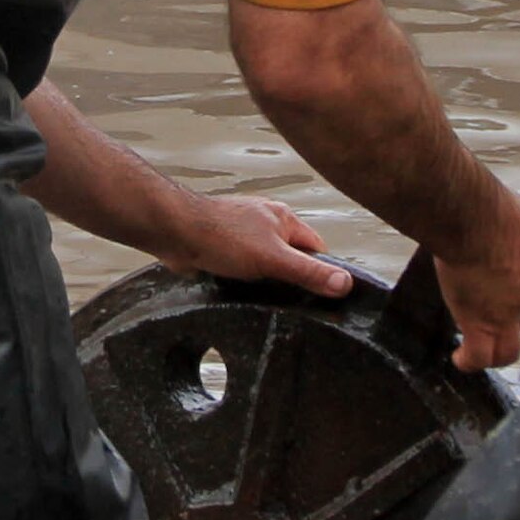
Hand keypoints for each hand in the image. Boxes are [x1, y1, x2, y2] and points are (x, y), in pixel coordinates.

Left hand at [178, 193, 356, 294]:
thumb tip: (345, 283)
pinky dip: (245, 280)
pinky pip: (244, 267)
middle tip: (288, 301)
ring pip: (266, 263)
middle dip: (290, 278)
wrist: (174, 232)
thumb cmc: (222, 237)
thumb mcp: (273, 259)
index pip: (316, 249)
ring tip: (260, 297)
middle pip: (292, 256)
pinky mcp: (225, 247)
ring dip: (265, 280)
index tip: (320, 296)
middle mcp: (266, 223)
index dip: (319, 272)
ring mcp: (244, 234)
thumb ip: (308, 271)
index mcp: (284, 218)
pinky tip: (240, 291)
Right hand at [429, 195, 519, 371]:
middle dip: (518, 323)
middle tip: (498, 318)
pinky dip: (470, 360)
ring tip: (484, 347)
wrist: (472, 216)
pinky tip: (461, 359)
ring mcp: (505, 313)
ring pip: (509, 348)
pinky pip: (479, 354)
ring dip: (498, 349)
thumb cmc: (498, 212)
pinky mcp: (478, 321)